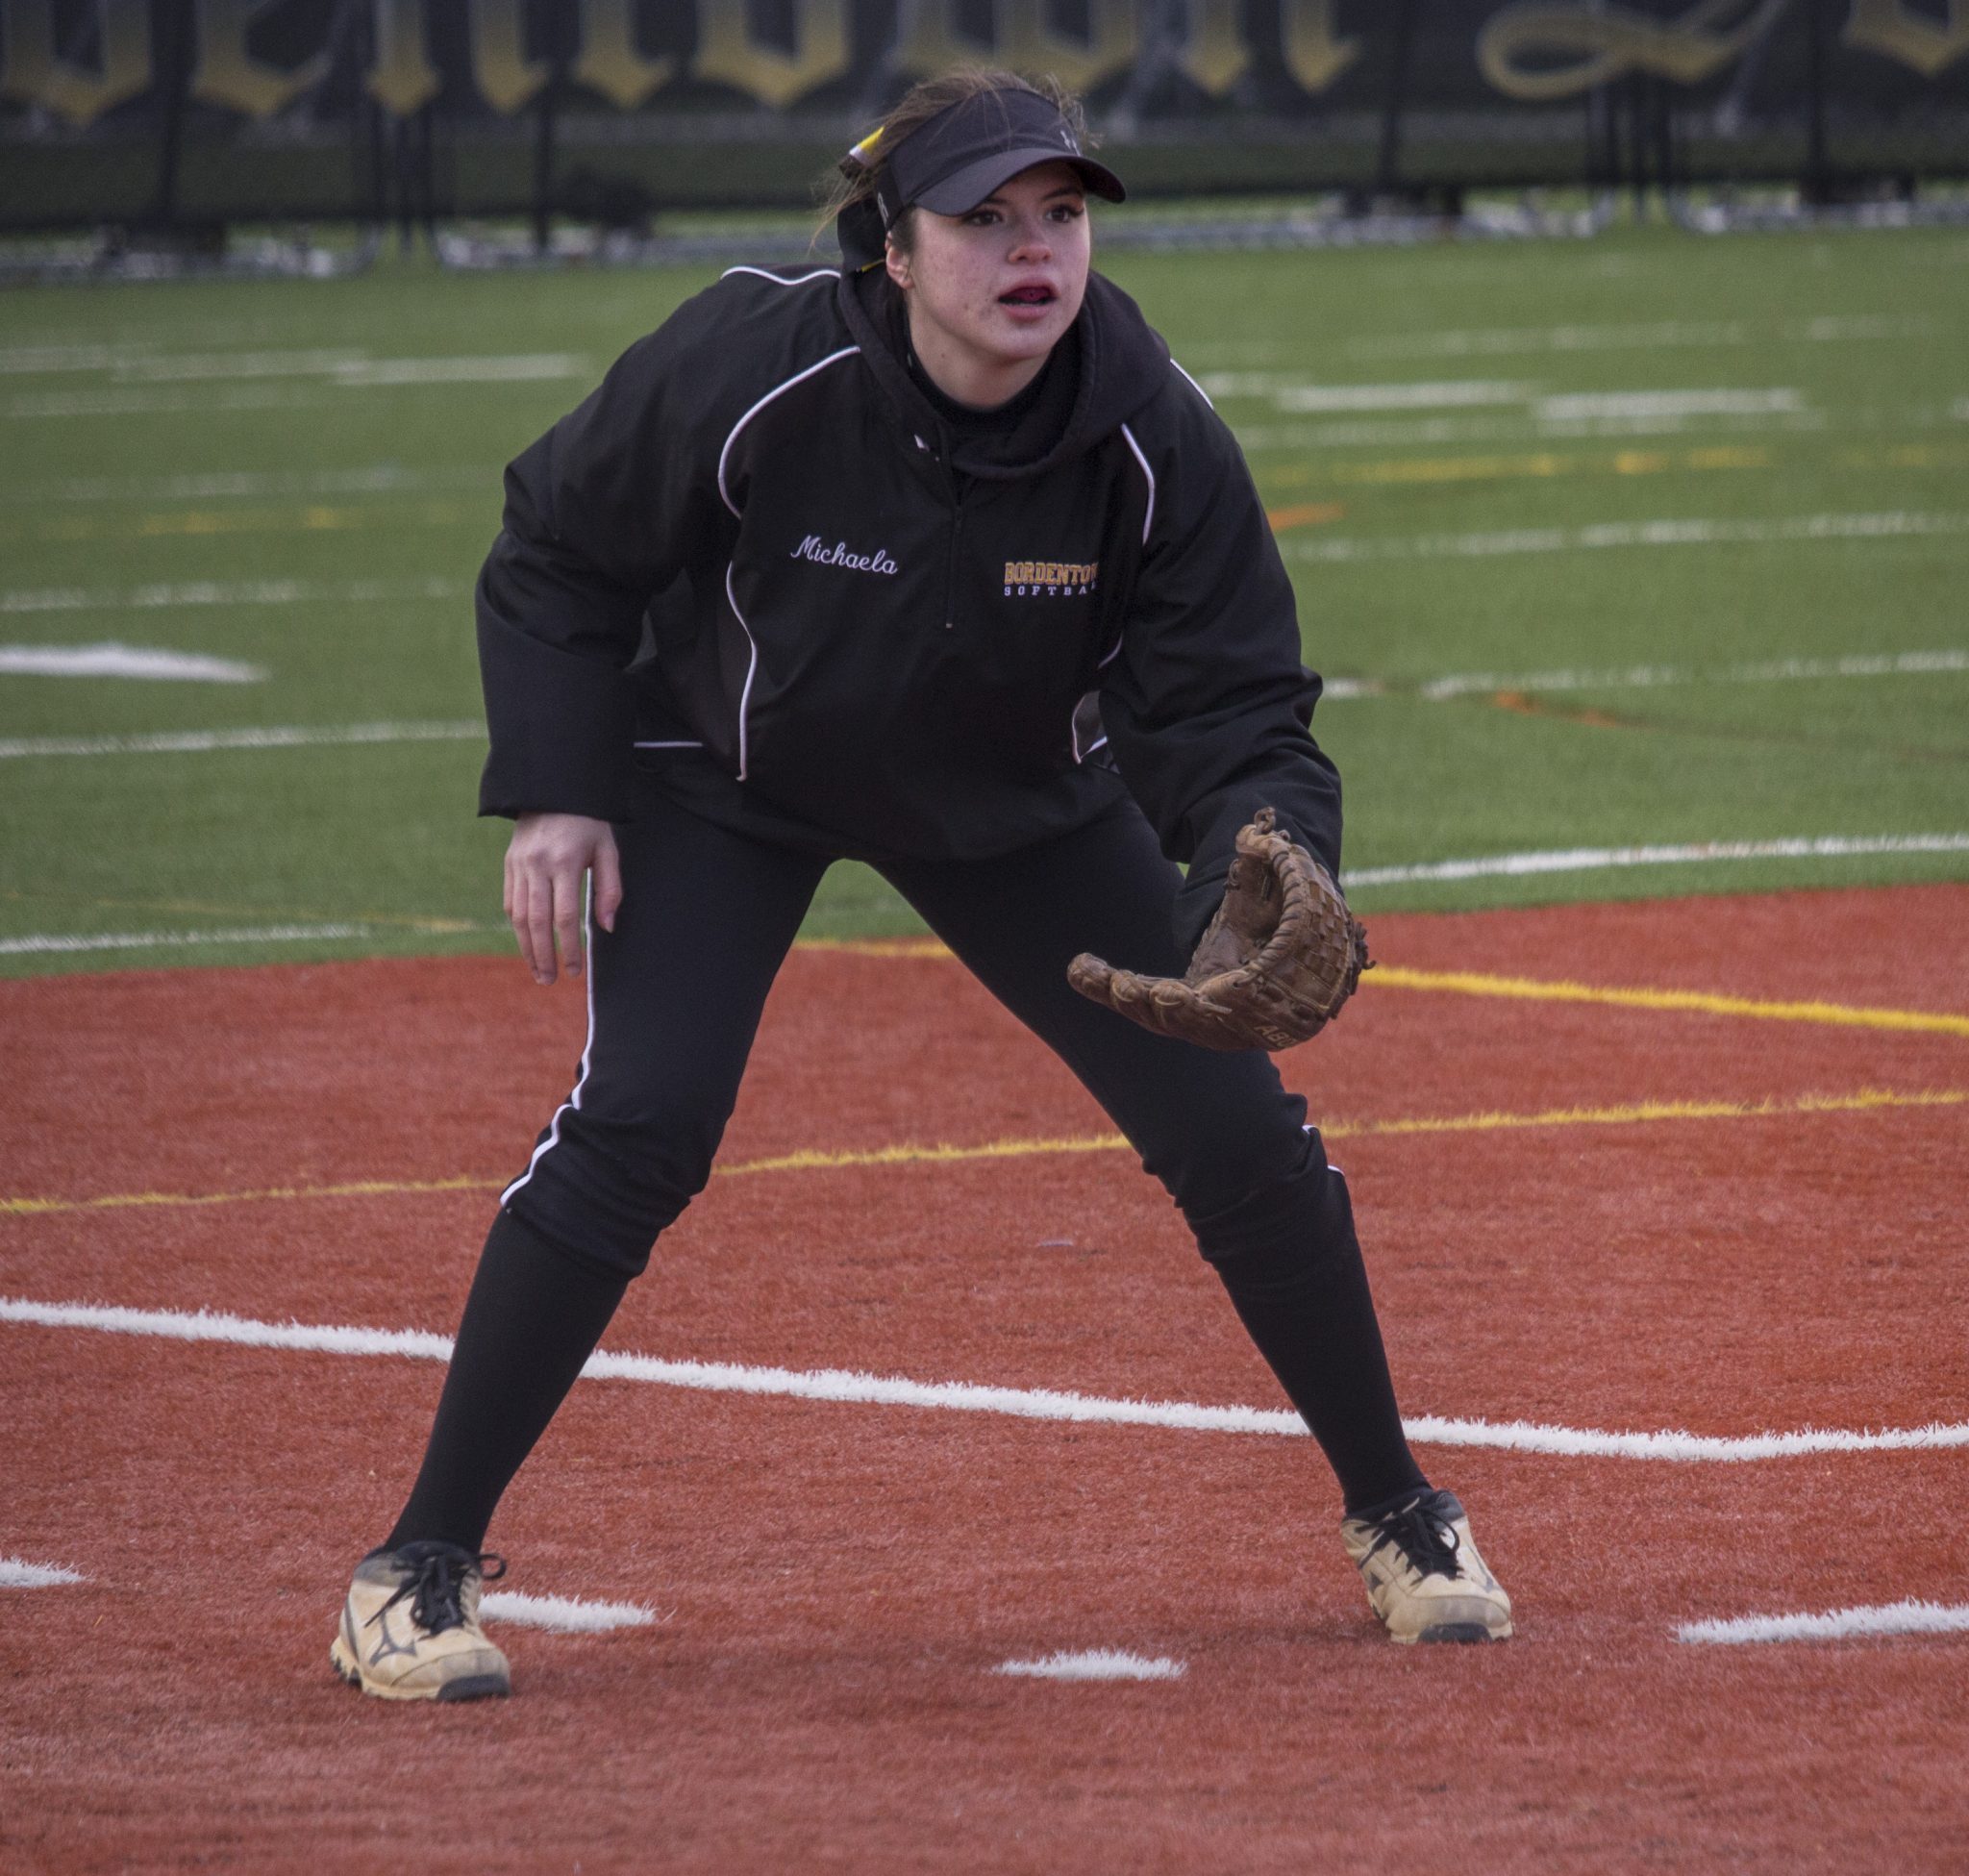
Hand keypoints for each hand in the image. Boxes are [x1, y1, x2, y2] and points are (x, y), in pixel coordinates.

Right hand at [503, 812, 622, 985]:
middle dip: (543, 956)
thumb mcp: (607, 850)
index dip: (569, 947)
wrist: (552, 789)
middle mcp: (537, 865)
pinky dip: (516, 927)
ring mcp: (519, 865)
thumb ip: (610, 889)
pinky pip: (509, 902)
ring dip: (526, 948)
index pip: (565, 916)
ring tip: (537, 971)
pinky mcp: (509, 865)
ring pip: (517, 916)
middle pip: (536, 921)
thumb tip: (607, 927)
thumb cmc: (588, 822)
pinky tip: (526, 944)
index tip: (575, 970)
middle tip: (550, 981)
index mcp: (565, 862)